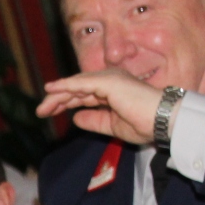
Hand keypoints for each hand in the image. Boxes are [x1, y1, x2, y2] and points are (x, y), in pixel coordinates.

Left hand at [37, 70, 163, 144]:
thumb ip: (94, 120)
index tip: (51, 111)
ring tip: (42, 107)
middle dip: (58, 99)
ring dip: (58, 95)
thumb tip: (76, 118)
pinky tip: (53, 90)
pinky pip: (82, 84)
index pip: (84, 94)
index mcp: (113, 90)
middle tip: (41, 110)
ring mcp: (110, 79)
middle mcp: (110, 80)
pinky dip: (66, 86)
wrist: (162, 121)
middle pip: (77, 88)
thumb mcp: (112, 126)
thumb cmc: (145, 124)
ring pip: (77, 85)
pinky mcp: (108, 82)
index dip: (67, 102)